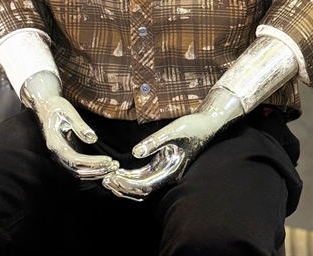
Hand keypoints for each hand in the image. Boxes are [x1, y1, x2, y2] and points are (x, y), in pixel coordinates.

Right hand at [22, 71, 119, 179]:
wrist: (45, 106)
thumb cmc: (57, 107)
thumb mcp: (68, 111)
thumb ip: (80, 126)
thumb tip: (93, 139)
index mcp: (55, 143)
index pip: (74, 160)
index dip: (91, 163)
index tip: (108, 160)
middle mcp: (57, 154)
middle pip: (77, 170)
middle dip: (96, 170)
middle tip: (115, 166)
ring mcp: (61, 156)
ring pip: (78, 172)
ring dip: (96, 172)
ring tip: (114, 167)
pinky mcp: (67, 154)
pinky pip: (79, 167)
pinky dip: (92, 170)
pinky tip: (105, 166)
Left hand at [102, 106, 232, 200]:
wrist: (207, 123)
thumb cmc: (192, 126)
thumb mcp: (173, 130)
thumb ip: (154, 142)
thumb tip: (135, 152)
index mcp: (171, 170)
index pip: (144, 186)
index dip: (126, 184)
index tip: (112, 178)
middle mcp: (167, 175)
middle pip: (141, 190)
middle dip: (122, 187)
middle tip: (105, 179)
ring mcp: (164, 170)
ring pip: (142, 185)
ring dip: (126, 184)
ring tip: (108, 178)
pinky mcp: (162, 164)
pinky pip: (144, 176)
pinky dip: (131, 177)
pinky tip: (119, 171)